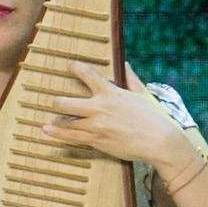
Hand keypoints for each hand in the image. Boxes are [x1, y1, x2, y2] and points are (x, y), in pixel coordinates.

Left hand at [39, 74, 203, 180]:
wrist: (160, 142)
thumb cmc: (155, 117)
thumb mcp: (143, 94)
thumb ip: (130, 78)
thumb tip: (124, 63)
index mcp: (111, 93)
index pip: (87, 74)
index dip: (75, 67)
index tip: (70, 65)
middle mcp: (99, 109)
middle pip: (66, 103)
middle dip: (57, 102)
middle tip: (54, 102)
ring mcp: (96, 127)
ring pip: (66, 123)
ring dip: (56, 120)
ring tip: (49, 121)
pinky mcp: (97, 142)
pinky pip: (72, 138)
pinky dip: (58, 134)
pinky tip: (47, 131)